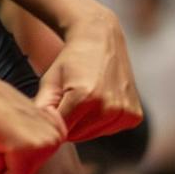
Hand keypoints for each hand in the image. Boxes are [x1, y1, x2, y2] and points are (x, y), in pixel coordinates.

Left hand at [33, 8, 142, 143]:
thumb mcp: (50, 79)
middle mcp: (107, 107)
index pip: (62, 129)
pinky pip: (111, 130)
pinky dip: (103, 121)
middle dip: (70, 123)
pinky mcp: (134, 115)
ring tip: (85, 99)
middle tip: (70, 99)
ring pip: (94, 135)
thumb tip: (40, 131)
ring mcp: (123, 112)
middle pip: (79, 135)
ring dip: (86, 124)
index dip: (56, 118)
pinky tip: (101, 101)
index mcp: (84, 98)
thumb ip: (42, 107)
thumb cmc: (71, 59)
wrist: (100, 38)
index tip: (56, 104)